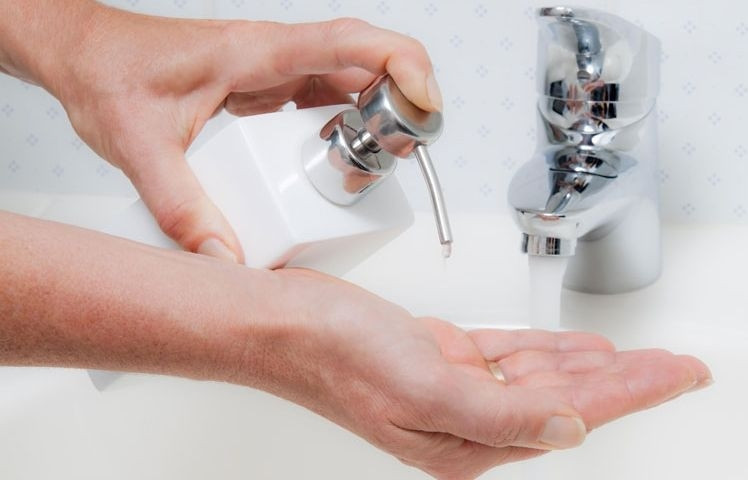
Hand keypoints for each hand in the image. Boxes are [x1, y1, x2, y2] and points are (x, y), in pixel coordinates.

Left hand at [44, 4, 440, 260]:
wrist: (86, 54)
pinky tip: (335, 165)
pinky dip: (345, 131)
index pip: (347, 42)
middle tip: (395, 158)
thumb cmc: (109, 72)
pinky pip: (326, 104)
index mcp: (255, 54)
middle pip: (366, 66)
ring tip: (369, 169)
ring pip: (351, 86)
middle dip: (398, 108)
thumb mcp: (139, 145)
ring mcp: (276, 74)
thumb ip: (181, 207)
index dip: (400, 64)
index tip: (424, 99)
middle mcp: (275, 58)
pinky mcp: (270, 92)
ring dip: (374, 122)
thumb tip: (223, 258)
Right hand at [239, 269, 711, 479]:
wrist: (286, 323)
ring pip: (545, 375)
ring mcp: (457, 385)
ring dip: (595, 364)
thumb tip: (572, 425)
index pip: (573, 414)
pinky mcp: (444, 356)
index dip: (634, 391)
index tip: (679, 374)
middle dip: (629, 379)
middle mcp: (468, 418)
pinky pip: (513, 354)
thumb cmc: (335, 355)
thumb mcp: (425, 386)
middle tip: (679, 366)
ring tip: (642, 358)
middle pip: (569, 397)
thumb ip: (502, 411)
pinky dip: (551, 349)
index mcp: (467, 439)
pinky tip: (577, 348)